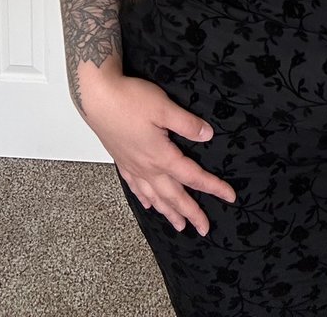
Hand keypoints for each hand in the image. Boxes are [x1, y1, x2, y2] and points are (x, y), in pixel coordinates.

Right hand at [81, 73, 235, 235]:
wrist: (96, 98)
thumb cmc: (129, 100)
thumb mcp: (164, 107)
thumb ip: (187, 123)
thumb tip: (207, 135)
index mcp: (161, 156)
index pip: (192, 176)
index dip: (213, 187)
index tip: (230, 197)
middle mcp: (146, 167)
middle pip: (173, 195)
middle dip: (190, 212)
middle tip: (204, 228)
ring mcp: (132, 166)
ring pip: (154, 196)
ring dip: (169, 212)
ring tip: (179, 226)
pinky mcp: (121, 160)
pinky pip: (136, 187)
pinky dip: (145, 199)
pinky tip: (148, 204)